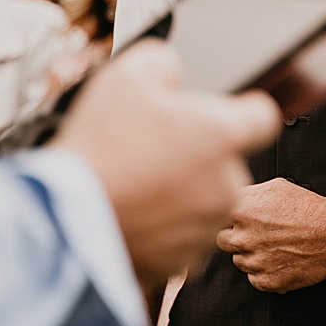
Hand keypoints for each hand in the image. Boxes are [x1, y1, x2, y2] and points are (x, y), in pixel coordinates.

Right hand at [53, 40, 280, 288]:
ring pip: (201, 201)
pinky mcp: (181, 261)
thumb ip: (163, 64)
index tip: (216, 116)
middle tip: (148, 149)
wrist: (63, 219)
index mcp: (223, 136)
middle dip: (194, 155)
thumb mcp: (126, 74)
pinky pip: (177, 236)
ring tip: (132, 182)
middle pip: (224, 162)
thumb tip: (171, 74)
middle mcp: (225, 185)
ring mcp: (204, 228)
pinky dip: (158, 227)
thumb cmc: (97, 149)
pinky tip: (128, 211)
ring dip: (176, 192)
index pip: (262, 117)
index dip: (240, 112)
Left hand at [217, 177, 325, 292]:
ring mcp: (254, 262)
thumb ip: (249, 194)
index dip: (229, 219)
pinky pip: (254, 279)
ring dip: (251, 255)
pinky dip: (264, 273)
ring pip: (239, 261)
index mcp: (241, 211)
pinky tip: (279, 260)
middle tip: (256, 234)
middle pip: (222, 241)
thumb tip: (236, 197)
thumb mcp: (276, 187)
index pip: (217, 217)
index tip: (238, 220)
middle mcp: (242, 238)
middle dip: (236, 237)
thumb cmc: (308, 207)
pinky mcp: (267, 281)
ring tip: (273, 246)